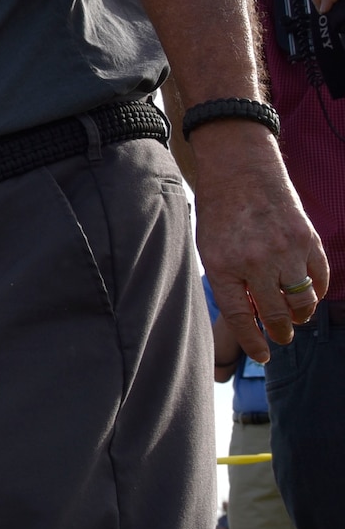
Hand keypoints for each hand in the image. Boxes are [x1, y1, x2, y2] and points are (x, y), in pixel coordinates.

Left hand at [190, 121, 328, 361]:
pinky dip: (315, 290)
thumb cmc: (219, 214)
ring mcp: (284, 250)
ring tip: (294, 317)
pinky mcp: (307, 239)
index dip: (254, 343)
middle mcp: (255, 261)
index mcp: (222, 266)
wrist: (239, 171)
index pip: (242, 319)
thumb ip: (228, 283)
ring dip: (300, 315)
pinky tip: (307, 293)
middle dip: (281, 332)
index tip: (264, 357)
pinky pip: (319, 278)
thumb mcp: (210, 249)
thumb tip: (253, 318)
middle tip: (282, 336)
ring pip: (302, 301)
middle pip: (276, 314)